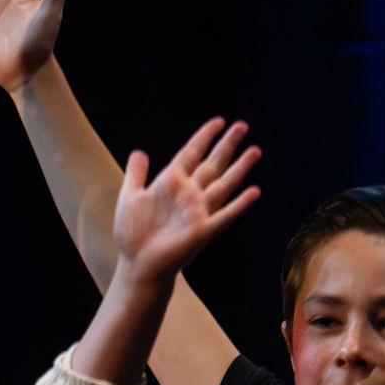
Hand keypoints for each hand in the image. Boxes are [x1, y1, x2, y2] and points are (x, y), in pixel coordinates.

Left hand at [113, 118, 260, 282]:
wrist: (137, 262)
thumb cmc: (133, 233)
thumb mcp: (129, 198)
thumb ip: (136, 175)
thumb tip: (139, 152)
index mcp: (171, 184)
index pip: (191, 154)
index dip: (204, 137)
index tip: (218, 121)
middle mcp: (189, 194)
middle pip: (212, 164)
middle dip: (226, 146)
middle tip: (242, 126)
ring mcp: (197, 211)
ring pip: (223, 184)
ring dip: (239, 169)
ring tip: (255, 151)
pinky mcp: (202, 230)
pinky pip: (224, 215)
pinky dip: (239, 204)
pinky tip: (254, 192)